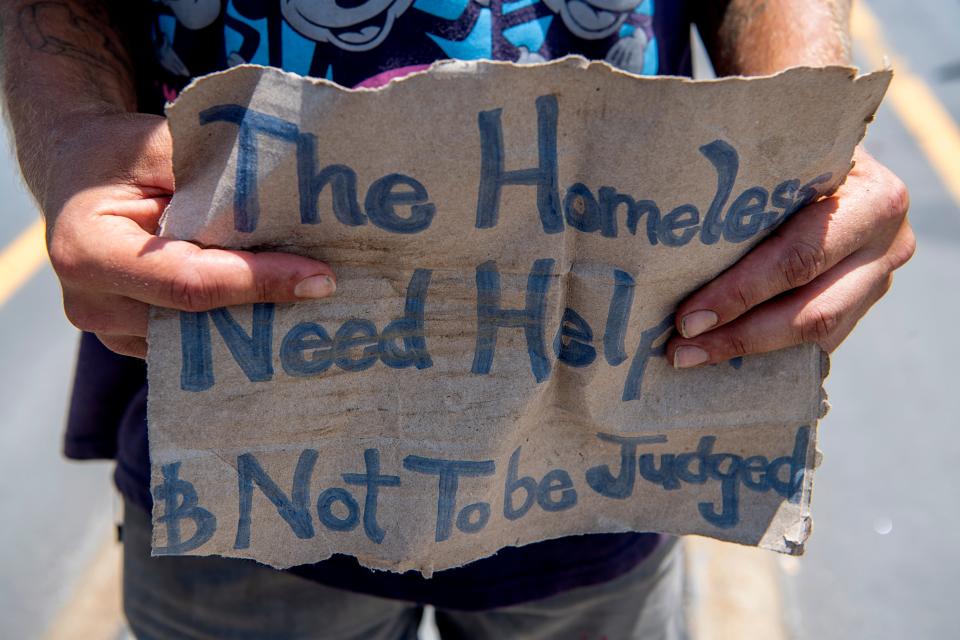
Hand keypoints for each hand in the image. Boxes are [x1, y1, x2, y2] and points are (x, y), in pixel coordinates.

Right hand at [44, 112, 335, 358]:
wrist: (78, 176)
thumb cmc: (122, 155)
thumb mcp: (162, 147)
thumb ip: (215, 178)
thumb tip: (294, 205)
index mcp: (89, 250)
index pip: (189, 280)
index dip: (258, 281)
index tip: (319, 277)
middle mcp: (91, 304)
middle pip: (199, 321)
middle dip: (269, 307)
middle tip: (334, 293)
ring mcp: (112, 331)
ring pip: (202, 342)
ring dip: (260, 323)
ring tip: (318, 301)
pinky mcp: (135, 342)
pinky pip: (195, 345)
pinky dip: (239, 326)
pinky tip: (286, 310)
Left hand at [667, 147, 914, 366]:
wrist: (837, 150)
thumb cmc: (793, 146)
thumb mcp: (782, 151)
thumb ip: (748, 183)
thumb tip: (673, 223)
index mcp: (873, 201)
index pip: (799, 259)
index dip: (740, 293)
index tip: (686, 317)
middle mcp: (888, 245)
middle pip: (812, 312)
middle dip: (740, 336)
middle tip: (680, 350)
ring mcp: (880, 279)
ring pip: (819, 334)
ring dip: (750, 350)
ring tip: (692, 355)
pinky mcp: (865, 301)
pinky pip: (819, 339)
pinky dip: (769, 350)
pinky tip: (723, 352)